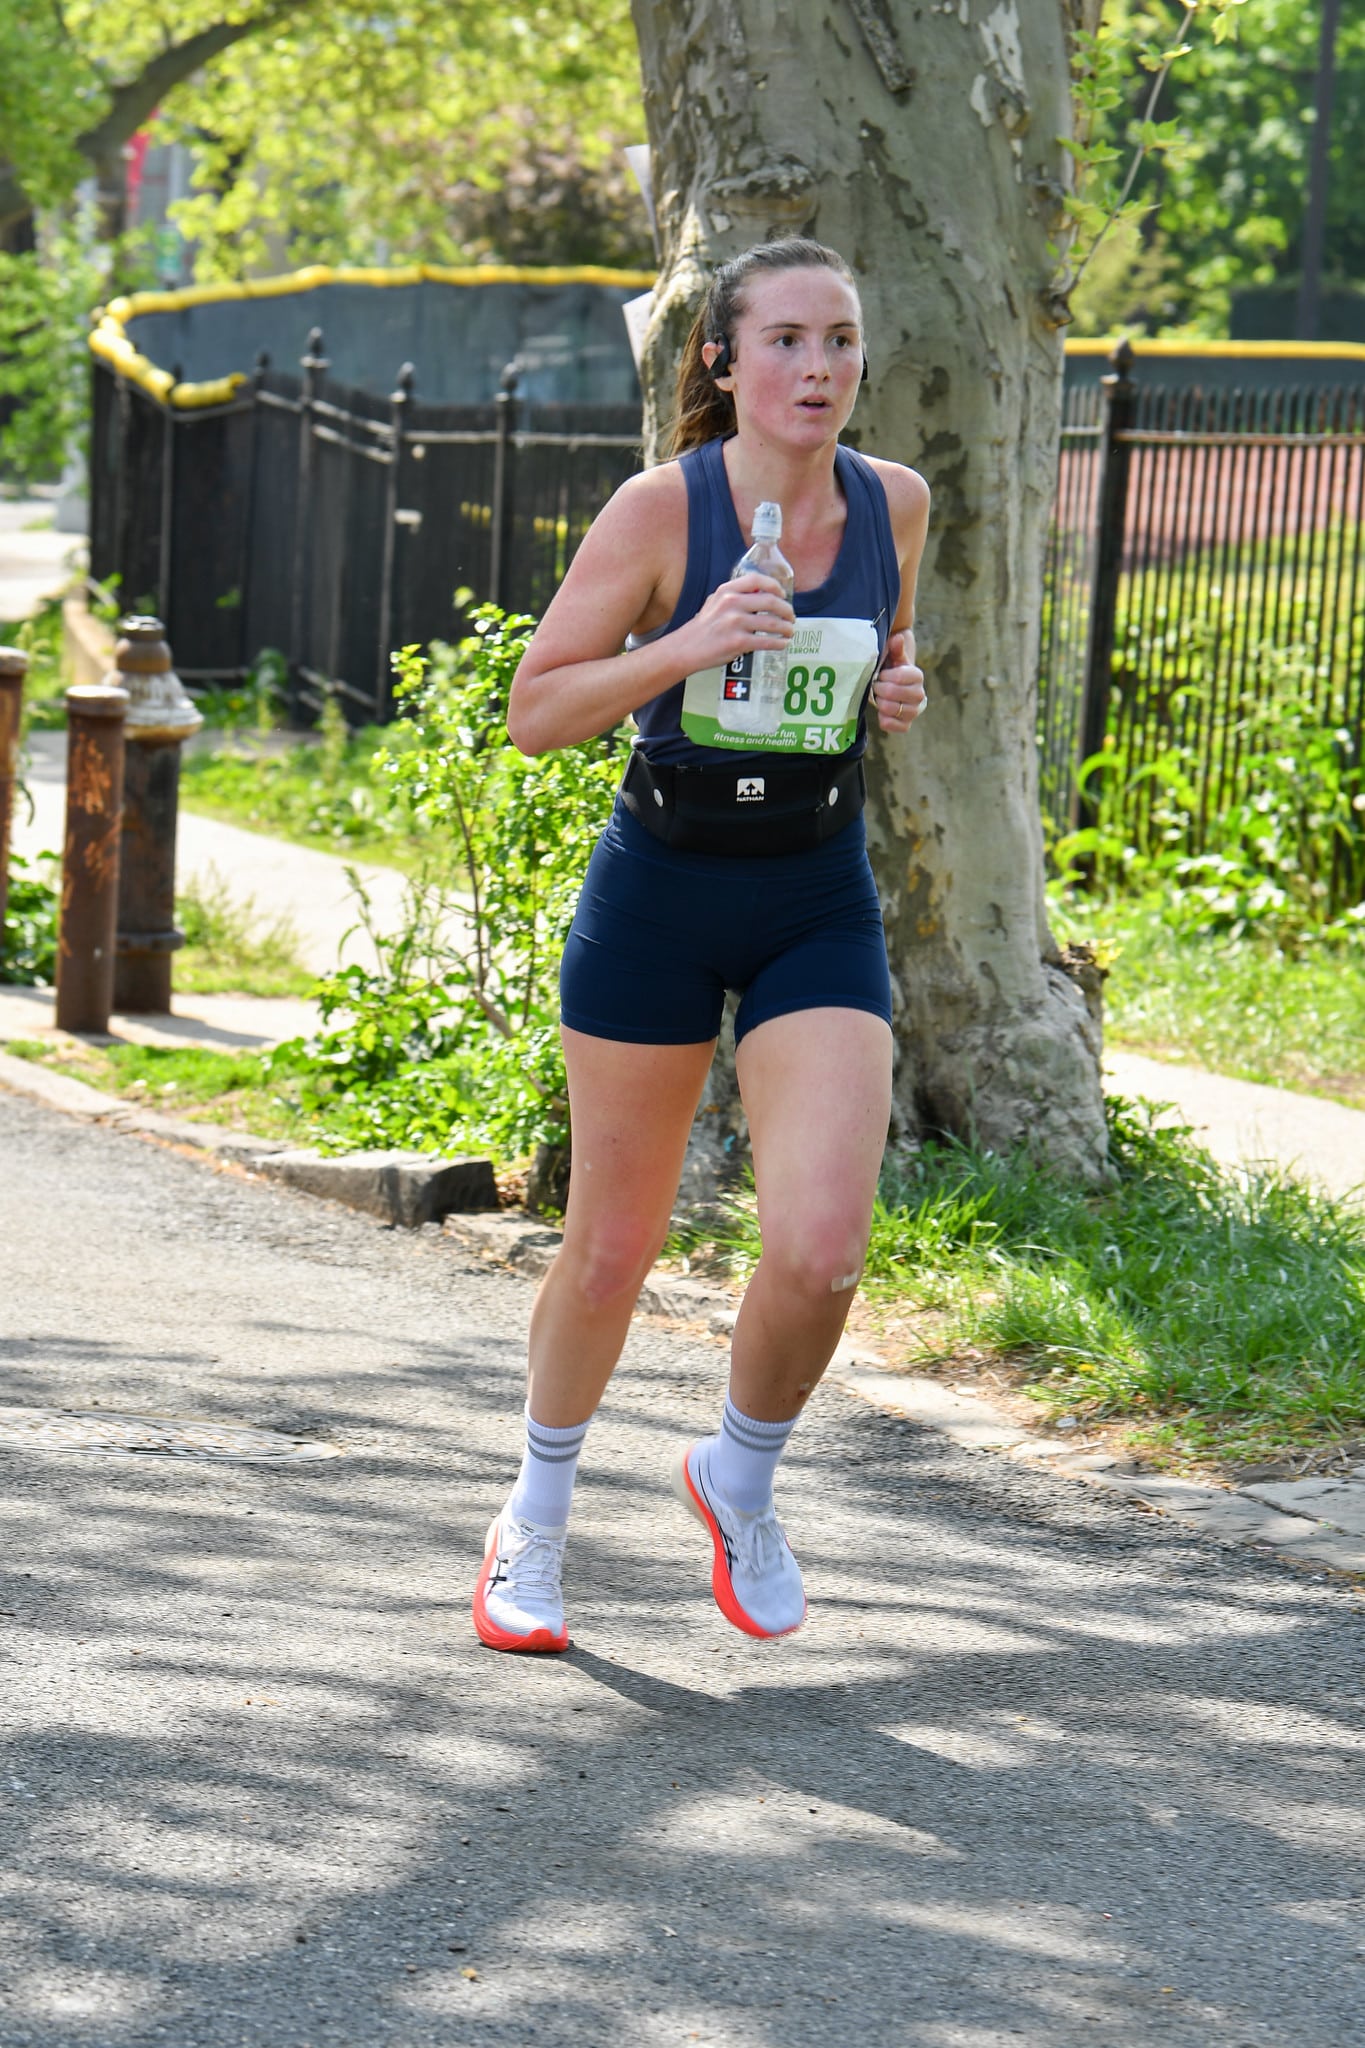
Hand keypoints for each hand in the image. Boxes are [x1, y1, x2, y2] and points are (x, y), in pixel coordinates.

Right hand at [679, 573, 794, 671]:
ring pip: (772, 622)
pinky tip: (782, 644)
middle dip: (786, 610)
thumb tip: (759, 594)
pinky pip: (766, 641)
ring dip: (786, 628)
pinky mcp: (738, 642)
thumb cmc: (702, 627)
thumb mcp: (714, 602)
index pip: (757, 580)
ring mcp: (735, 623)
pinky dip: (779, 643)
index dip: (774, 586)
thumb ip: (734, 596)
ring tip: (789, 631)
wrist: (685, 649)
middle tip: (791, 616)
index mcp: (726, 591)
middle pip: (771, 601)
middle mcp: (732, 603)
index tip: (782, 594)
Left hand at [873, 630, 926, 734]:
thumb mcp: (893, 658)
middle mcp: (920, 694)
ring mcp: (914, 711)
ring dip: (881, 703)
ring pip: (894, 709)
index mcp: (917, 676)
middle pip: (893, 693)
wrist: (893, 686)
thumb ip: (895, 649)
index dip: (885, 676)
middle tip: (876, 686)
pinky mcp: (906, 725)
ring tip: (879, 698)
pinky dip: (886, 721)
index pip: (899, 676)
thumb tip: (897, 638)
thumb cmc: (891, 670)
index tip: (881, 674)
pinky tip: (882, 712)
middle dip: (879, 689)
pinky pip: (898, 727)